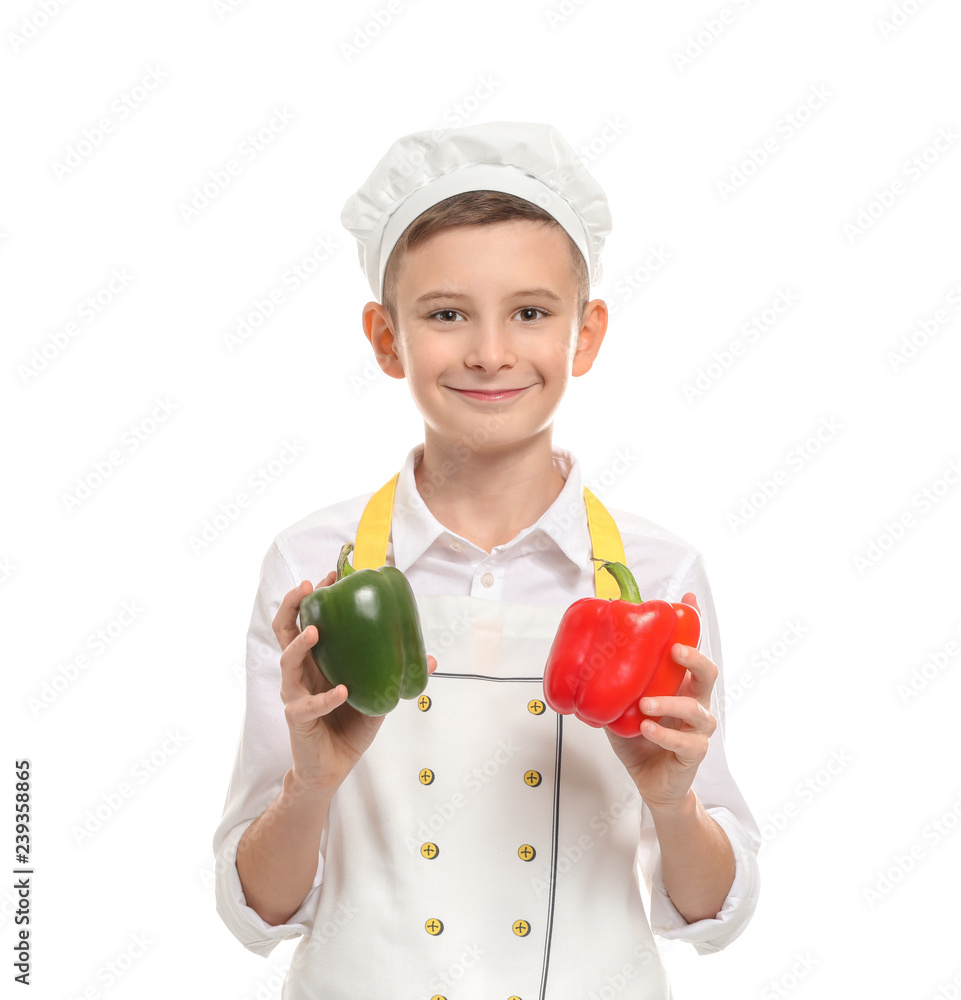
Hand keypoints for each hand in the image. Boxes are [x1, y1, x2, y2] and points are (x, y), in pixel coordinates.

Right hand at [273, 572, 436, 792]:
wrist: (333, 767)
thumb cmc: (349, 724)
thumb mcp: (377, 694)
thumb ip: (395, 674)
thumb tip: (432, 658)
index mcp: (317, 659)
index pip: (305, 619)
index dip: (312, 597)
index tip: (329, 575)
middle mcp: (301, 671)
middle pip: (284, 630)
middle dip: (293, 606)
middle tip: (307, 588)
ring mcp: (296, 694)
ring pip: (288, 663)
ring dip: (301, 645)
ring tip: (316, 631)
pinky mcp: (298, 718)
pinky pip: (308, 705)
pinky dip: (325, 697)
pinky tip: (342, 691)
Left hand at [605, 593, 717, 810]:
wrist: (652, 783)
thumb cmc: (640, 740)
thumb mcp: (622, 708)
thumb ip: (613, 687)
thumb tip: (582, 661)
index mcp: (680, 686)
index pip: (691, 650)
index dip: (693, 624)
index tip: (687, 599)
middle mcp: (694, 702)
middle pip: (708, 674)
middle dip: (694, 658)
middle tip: (675, 650)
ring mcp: (697, 729)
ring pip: (697, 710)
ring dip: (670, 704)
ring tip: (645, 704)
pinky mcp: (694, 753)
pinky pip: (687, 742)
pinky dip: (665, 734)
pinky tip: (647, 728)